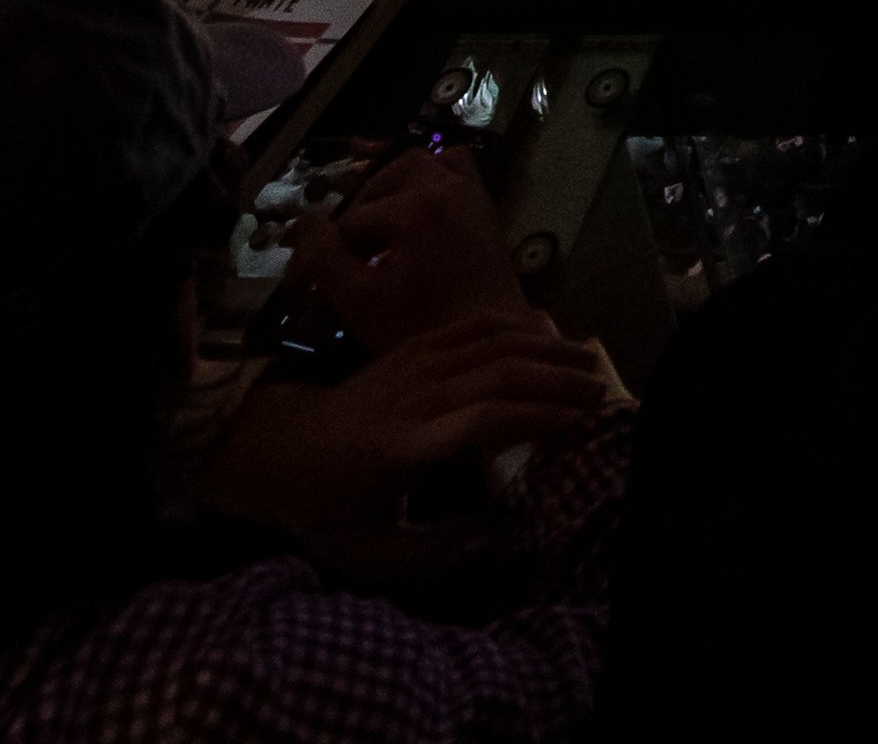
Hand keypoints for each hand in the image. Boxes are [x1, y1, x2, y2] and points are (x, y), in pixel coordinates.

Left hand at [201, 312, 618, 568]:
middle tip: (602, 393)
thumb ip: (433, 551)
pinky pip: (470, 325)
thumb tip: (490, 535)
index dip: (535, 416)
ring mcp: (411, 363)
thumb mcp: (369, 552)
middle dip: (556, 379)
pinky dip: (514, 326)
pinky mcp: (410, 348)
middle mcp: (413, 394)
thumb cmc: (325, 507)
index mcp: (404, 444)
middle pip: (498, 372)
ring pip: (490, 341)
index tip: (578, 425)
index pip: (483, 417)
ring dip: (544, 349)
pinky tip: (545, 335)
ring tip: (588, 360)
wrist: (274, 450)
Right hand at [293, 144, 529, 350]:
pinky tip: (413, 223)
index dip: (318, 255)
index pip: (349, 221)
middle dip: (355, 214)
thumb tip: (303, 226)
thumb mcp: (361, 302)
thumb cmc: (425, 329)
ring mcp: (473, 197)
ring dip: (393, 189)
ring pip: (425, 166)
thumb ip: (324, 259)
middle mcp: (449, 188)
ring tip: (373, 229)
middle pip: (385, 179)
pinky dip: (430, 185)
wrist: (493, 354)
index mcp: (418, 206)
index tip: (299, 289)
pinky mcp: (486, 213)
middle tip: (339, 254)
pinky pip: (456, 175)